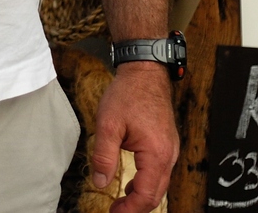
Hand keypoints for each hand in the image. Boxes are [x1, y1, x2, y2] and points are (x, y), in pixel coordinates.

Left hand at [91, 63, 177, 210]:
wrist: (145, 71)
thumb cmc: (128, 94)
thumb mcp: (108, 123)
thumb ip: (104, 155)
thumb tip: (100, 182)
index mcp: (156, 155)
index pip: (146, 195)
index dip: (129, 209)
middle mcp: (169, 156)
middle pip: (155, 195)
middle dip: (136, 208)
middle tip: (116, 211)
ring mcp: (171, 151)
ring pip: (159, 185)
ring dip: (141, 197)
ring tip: (121, 203)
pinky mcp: (167, 145)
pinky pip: (160, 172)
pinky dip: (146, 183)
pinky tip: (131, 183)